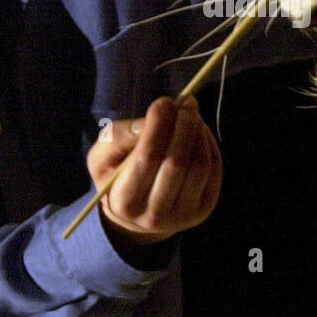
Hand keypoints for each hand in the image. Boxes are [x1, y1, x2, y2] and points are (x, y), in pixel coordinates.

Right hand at [86, 96, 221, 246]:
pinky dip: (207, 143)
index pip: (147, 159)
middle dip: (183, 126)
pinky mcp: (204, 208)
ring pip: (199, 165)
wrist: (136, 212)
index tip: (164, 102)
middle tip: (184, 103)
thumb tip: (153, 119)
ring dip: (198, 132)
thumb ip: (118, 136)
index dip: (158, 126)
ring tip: (190, 113)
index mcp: (124, 202)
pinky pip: (213, 169)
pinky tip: (197, 130)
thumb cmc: (116, 175)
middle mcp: (154, 215)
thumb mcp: (102, 156)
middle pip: (177, 163)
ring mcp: (183, 215)